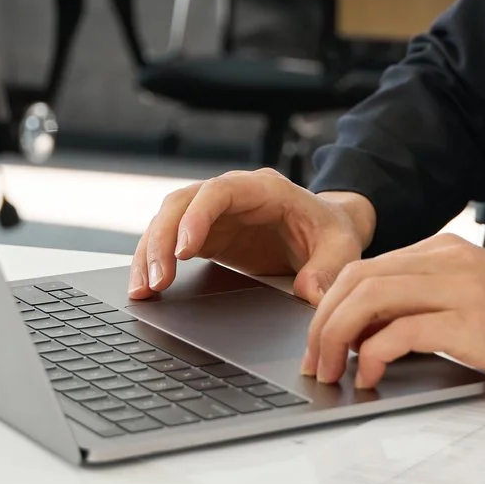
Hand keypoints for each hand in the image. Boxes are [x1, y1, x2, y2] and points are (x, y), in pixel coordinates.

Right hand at [128, 169, 375, 300]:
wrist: (327, 229)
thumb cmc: (332, 232)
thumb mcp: (341, 248)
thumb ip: (327, 269)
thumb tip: (310, 293)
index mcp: (264, 189)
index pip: (218, 192)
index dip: (197, 217)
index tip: (184, 250)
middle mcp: (231, 196)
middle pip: (181, 204)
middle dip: (162, 240)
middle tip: (156, 281)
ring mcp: (214, 214)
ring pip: (167, 221)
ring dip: (150, 253)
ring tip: (142, 291)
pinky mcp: (206, 235)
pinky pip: (170, 242)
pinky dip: (154, 262)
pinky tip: (146, 289)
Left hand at [300, 234, 484, 399]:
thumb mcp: (482, 305)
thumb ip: (434, 308)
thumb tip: (377, 338)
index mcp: (449, 253)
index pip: (365, 268)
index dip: (329, 307)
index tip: (319, 343)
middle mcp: (450, 261)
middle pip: (355, 279)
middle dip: (321, 323)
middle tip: (315, 363)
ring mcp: (462, 288)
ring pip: (367, 298)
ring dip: (336, 338)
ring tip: (333, 373)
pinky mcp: (474, 323)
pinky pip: (400, 332)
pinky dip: (374, 356)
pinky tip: (374, 379)